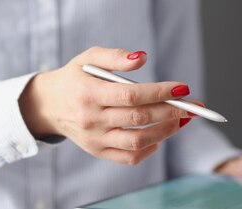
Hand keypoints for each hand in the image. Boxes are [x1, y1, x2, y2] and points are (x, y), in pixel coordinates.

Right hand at [19, 46, 196, 164]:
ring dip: (166, 131)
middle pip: (139, 118)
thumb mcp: (89, 58)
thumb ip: (116, 56)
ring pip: (137, 140)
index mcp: (89, 93)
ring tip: (181, 120)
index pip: (131, 95)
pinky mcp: (98, 152)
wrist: (48, 105)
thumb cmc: (76, 78)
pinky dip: (149, 149)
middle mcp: (91, 119)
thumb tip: (143, 58)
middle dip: (171, 111)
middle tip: (193, 106)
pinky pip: (129, 157)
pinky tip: (160, 136)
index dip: (160, 92)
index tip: (183, 88)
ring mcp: (94, 139)